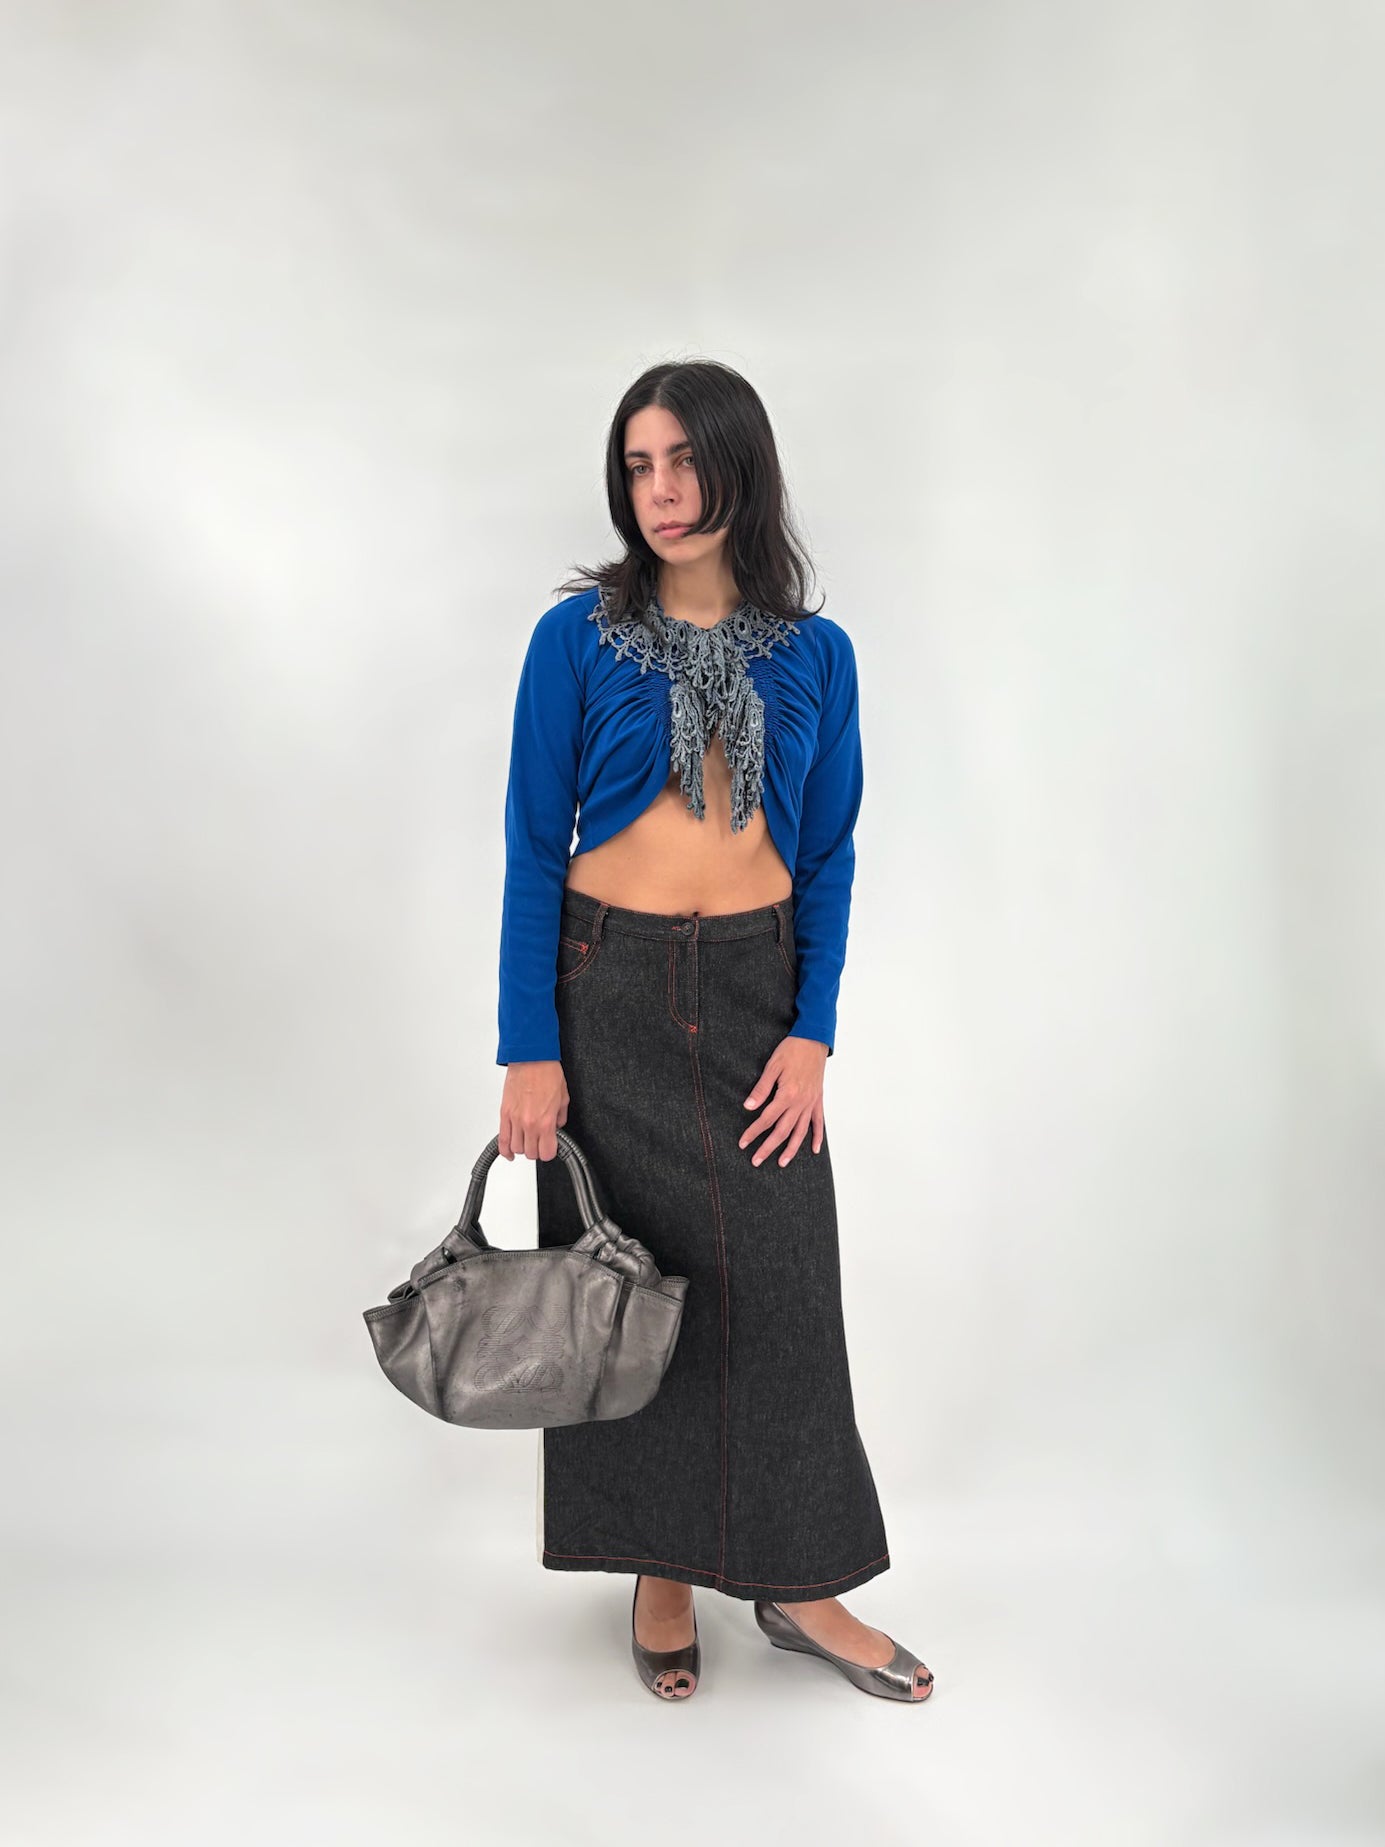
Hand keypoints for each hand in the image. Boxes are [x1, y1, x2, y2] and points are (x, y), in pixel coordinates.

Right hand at [499, 1060, 568, 1160]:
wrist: (531, 1058)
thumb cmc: (547, 1072)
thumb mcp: (564, 1097)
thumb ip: (560, 1117)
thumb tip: (557, 1126)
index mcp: (545, 1121)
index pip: (546, 1153)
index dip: (550, 1152)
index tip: (551, 1147)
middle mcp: (529, 1124)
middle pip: (530, 1153)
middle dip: (537, 1149)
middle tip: (540, 1141)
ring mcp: (514, 1119)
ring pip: (516, 1148)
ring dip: (522, 1147)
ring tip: (527, 1140)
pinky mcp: (504, 1113)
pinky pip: (502, 1139)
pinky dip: (505, 1150)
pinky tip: (509, 1153)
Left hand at [738, 1036, 827, 1165]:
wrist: (814, 1039)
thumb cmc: (792, 1050)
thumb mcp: (772, 1066)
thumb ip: (761, 1088)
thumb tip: (749, 1107)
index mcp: (787, 1094)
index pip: (766, 1119)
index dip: (753, 1132)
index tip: (743, 1143)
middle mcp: (801, 1102)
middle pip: (782, 1131)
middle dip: (768, 1147)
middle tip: (756, 1161)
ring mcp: (811, 1103)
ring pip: (801, 1131)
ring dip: (791, 1149)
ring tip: (782, 1163)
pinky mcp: (818, 1100)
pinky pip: (819, 1123)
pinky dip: (817, 1137)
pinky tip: (813, 1149)